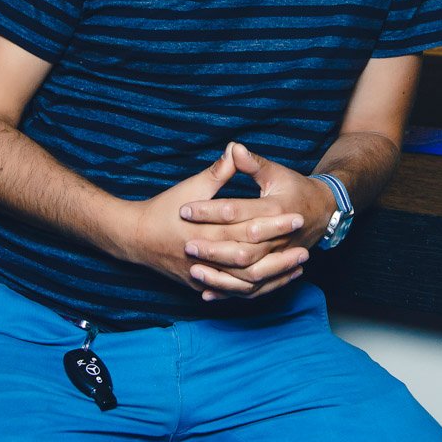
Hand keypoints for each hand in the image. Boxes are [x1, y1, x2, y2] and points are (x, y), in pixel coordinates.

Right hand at [130, 144, 308, 300]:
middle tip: (306, 247)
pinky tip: (276, 282)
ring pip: (246, 282)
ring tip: (298, 267)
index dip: (274, 223)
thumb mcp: (191, 187)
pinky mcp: (202, 285)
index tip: (297, 215)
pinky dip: (257, 289)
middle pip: (251, 259)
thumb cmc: (163, 209)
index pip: (247, 228)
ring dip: (274, 276)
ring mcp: (204, 275)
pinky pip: (235, 293)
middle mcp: (206, 257)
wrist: (134, 238)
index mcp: (206, 230)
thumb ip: (217, 172)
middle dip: (280, 254)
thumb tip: (236, 149)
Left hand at [178, 143, 336, 298]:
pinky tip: (208, 293)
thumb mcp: (276, 172)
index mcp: (275, 209)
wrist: (325, 211)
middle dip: (213, 248)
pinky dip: (231, 291)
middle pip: (242, 248)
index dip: (209, 210)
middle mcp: (279, 238)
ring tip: (195, 270)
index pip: (236, 211)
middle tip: (187, 245)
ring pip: (248, 273)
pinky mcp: (277, 271)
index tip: (184, 209)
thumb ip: (253, 163)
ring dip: (221, 274)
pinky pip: (254, 288)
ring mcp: (279, 257)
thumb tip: (233, 147)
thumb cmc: (295, 189)